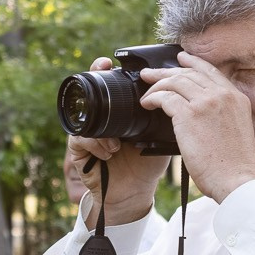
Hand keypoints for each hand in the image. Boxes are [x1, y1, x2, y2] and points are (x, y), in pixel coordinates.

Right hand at [69, 58, 168, 226]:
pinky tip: (110, 151)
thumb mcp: (159, 134)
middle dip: (92, 81)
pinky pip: (80, 139)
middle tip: (100, 71)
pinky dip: (96, 144)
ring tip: (117, 140)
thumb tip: (176, 87)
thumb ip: (164, 112)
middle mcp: (100, 119)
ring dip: (101, 126)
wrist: (135, 193)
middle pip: (89, 94)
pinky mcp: (78, 152)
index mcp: (118, 112)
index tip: (109, 61)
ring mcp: (87, 134)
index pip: (108, 86)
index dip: (105, 71)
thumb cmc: (147, 163)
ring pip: (84, 117)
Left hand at [138, 51, 254, 201]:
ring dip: (156, 84)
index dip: (193, 62)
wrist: (238, 179)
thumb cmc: (235, 165)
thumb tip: (199, 114)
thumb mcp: (237, 130)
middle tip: (150, 73)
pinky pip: (165, 97)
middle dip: (166, 71)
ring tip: (145, 90)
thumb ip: (222, 115)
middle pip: (189, 74)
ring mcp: (206, 103)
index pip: (211, 72)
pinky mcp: (189, 115)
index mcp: (236, 98)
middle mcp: (222, 95)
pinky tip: (146, 104)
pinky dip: (152, 98)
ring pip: (175, 82)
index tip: (180, 58)